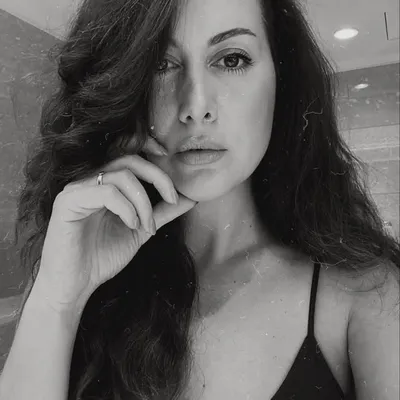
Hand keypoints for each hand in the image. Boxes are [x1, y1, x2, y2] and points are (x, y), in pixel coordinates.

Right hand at [34, 136, 196, 311]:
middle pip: (129, 160)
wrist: (75, 285)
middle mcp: (90, 181)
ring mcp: (78, 188)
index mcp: (106, 185)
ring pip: (121, 176)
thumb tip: (190, 198)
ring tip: (147, 226)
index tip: (177, 181)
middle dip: (158, 177)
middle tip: (172, 199)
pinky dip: (126, 208)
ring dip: (143, 202)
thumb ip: (162, 212)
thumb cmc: (102, 257)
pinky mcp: (68, 201)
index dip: (156, 161)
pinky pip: (106, 192)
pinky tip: (131, 225)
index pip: (133, 159)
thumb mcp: (141, 230)